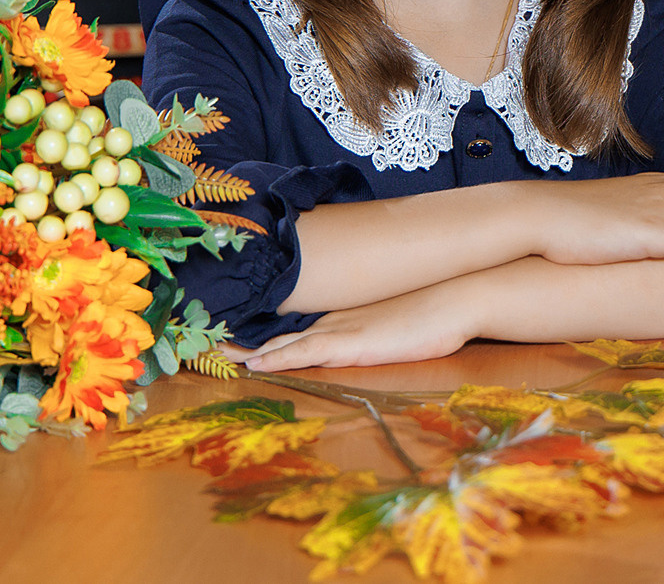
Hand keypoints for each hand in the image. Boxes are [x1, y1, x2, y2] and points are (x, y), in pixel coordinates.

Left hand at [239, 284, 480, 372]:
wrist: (454, 298)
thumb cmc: (430, 311)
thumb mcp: (394, 318)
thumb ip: (371, 324)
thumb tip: (362, 330)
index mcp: (342, 315)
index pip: (293, 326)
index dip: (262, 332)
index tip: (233, 334)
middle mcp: (334, 320)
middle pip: (280, 332)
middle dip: (245, 339)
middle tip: (208, 342)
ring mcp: (341, 331)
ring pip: (284, 343)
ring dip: (251, 350)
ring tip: (217, 352)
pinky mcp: (352, 344)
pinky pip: (305, 353)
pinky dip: (277, 359)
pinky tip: (255, 364)